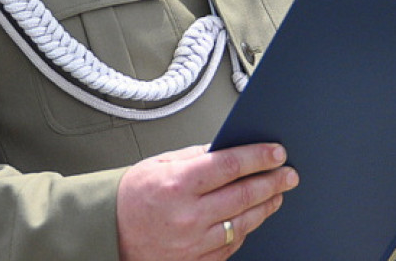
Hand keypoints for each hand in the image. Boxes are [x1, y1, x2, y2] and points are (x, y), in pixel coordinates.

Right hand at [117, 142, 298, 259]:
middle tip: (288, 174)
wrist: (108, 233)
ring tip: (276, 194)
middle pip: (243, 195)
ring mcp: (192, 243)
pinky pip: (230, 247)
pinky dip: (245, 230)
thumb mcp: (160, 163)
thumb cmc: (131, 197)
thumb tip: (227, 149)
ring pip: (242, 223)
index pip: (229, 165)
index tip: (276, 152)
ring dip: (265, 206)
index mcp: (177, 184)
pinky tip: (252, 218)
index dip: (258, 157)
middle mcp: (187, 216)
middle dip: (271, 182)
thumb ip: (195, 156)